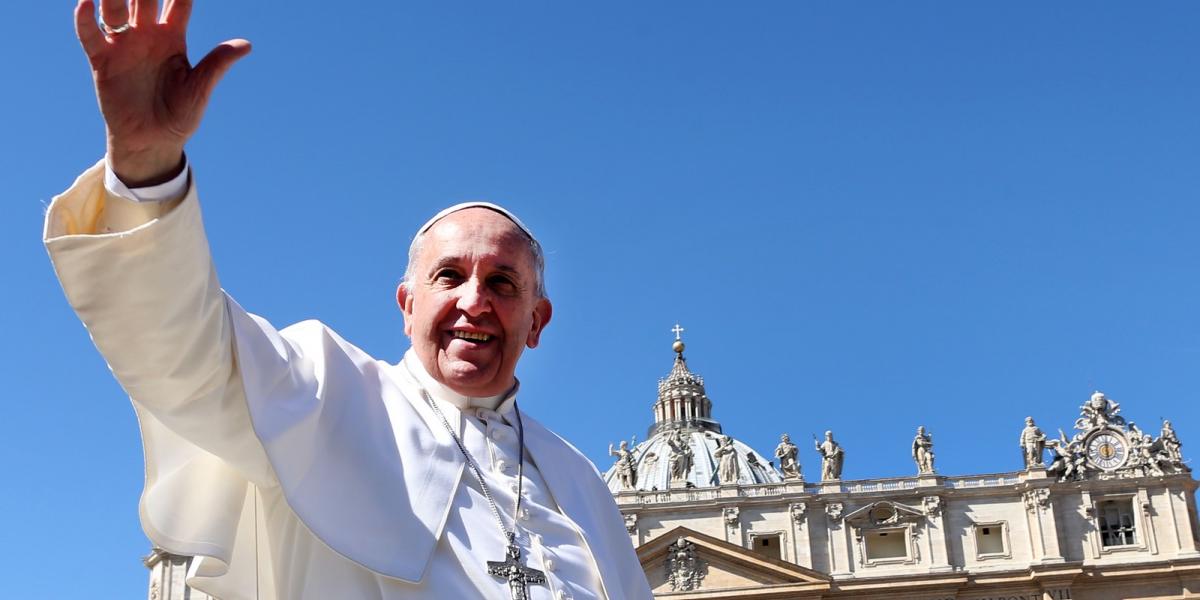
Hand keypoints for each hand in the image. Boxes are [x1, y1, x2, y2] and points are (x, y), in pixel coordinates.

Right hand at [74, 0, 249, 185]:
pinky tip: (85, 3)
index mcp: (173, 38)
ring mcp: (123, 45)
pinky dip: (85, 19)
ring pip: (115, 10)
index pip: (178, 3)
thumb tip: (247, 45)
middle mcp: (147, 35)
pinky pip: (90, 35)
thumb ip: (217, 63)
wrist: (153, 141)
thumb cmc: (180, 114)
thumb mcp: (200, 88)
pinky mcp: (102, 61)